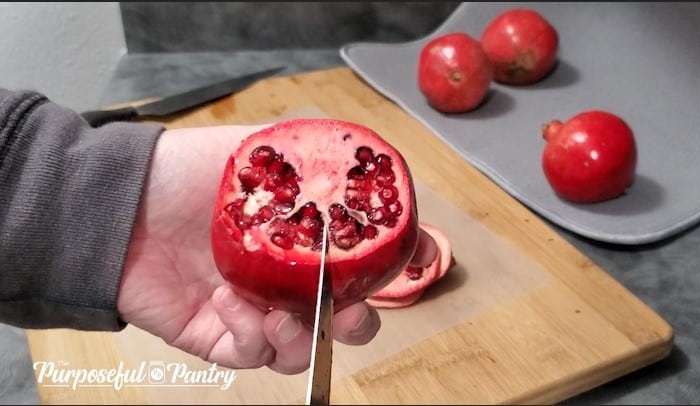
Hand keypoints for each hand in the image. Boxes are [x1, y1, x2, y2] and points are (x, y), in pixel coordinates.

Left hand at [116, 124, 436, 373]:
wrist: (120, 201)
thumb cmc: (183, 171)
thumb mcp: (258, 151)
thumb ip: (309, 159)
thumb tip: (362, 162)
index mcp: (301, 237)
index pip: (361, 259)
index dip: (393, 264)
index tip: (412, 259)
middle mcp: (283, 278)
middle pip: (342, 319)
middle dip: (357, 325)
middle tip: (351, 312)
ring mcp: (253, 309)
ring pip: (300, 349)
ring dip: (301, 339)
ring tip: (281, 314)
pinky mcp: (218, 335)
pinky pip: (250, 354)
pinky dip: (248, 334)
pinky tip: (229, 300)